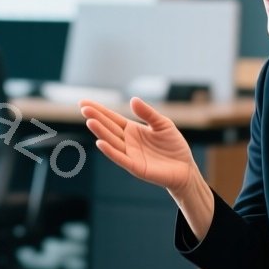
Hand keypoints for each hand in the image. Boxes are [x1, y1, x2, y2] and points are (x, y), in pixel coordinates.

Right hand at [80, 98, 199, 193]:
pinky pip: (121, 158)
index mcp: (132, 130)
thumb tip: (133, 100)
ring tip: (90, 121)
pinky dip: (110, 151)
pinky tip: (100, 142)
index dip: (99, 110)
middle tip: (84, 108)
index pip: (112, 118)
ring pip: (112, 141)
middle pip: (109, 128)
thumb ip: (148, 113)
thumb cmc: (174, 146)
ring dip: (101, 132)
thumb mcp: (163, 124)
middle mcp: (128, 142)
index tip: (83, 102)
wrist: (185, 168)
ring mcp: (130, 154)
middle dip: (96, 118)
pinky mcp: (136, 167)